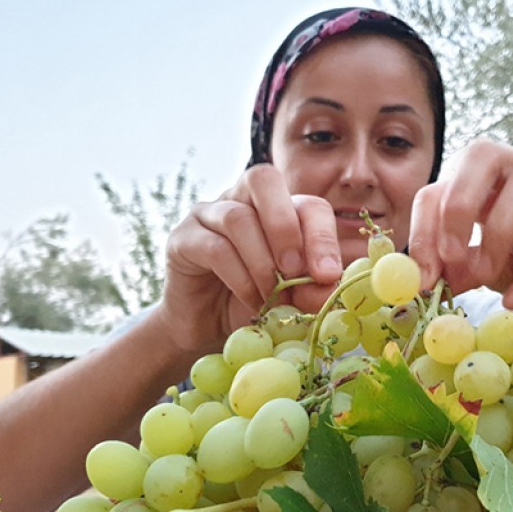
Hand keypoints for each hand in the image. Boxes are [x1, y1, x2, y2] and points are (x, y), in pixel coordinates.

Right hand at [158, 164, 343, 353]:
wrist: (207, 331)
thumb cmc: (256, 305)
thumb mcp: (294, 299)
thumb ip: (314, 288)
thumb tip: (330, 283)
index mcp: (278, 208)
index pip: (307, 203)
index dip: (321, 235)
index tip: (327, 275)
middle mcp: (240, 200)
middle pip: (264, 180)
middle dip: (285, 228)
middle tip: (294, 272)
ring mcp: (207, 214)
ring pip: (237, 217)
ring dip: (262, 263)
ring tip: (273, 298)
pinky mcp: (182, 238)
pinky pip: (214, 247)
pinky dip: (240, 278)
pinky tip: (252, 302)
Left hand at [408, 139, 512, 321]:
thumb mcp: (484, 269)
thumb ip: (458, 267)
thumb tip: (427, 279)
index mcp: (488, 179)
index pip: (443, 184)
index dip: (424, 226)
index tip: (422, 275)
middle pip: (483, 153)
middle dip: (458, 203)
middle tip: (450, 256)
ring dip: (498, 232)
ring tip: (485, 278)